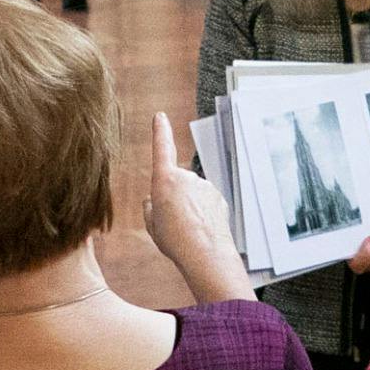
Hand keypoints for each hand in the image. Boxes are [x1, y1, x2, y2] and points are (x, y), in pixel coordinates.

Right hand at [145, 113, 248, 295]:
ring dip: (187, 208)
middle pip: (174, 183)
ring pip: (190, 194)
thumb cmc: (175, 240)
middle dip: (171, 198)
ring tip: (186, 230)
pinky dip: (201, 213)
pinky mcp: (218, 196)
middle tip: (171, 222)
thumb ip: (151, 206)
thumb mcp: (151, 223)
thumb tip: (155, 199)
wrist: (206, 253)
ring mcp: (205, 186)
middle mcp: (187, 177)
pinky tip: (199, 230)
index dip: (160, 131)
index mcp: (165, 180)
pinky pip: (204, 202)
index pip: (161, 148)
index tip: (160, 116)